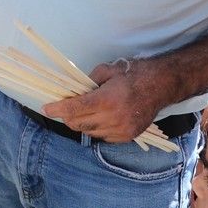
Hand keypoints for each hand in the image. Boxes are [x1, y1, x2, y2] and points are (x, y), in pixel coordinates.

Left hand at [42, 58, 170, 142]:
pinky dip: (97, 128)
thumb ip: (87, 83)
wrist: (161, 85)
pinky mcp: (127, 136)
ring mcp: (120, 130)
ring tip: (87, 109)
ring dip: (82, 122)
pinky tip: (101, 116)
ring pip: (89, 132)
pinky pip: (102, 136)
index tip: (45, 108)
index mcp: (105, 100)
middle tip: (65, 106)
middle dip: (67, 116)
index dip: (56, 109)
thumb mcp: (107, 70)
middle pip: (77, 124)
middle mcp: (112, 118)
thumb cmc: (133, 74)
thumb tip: (73, 91)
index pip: (73, 109)